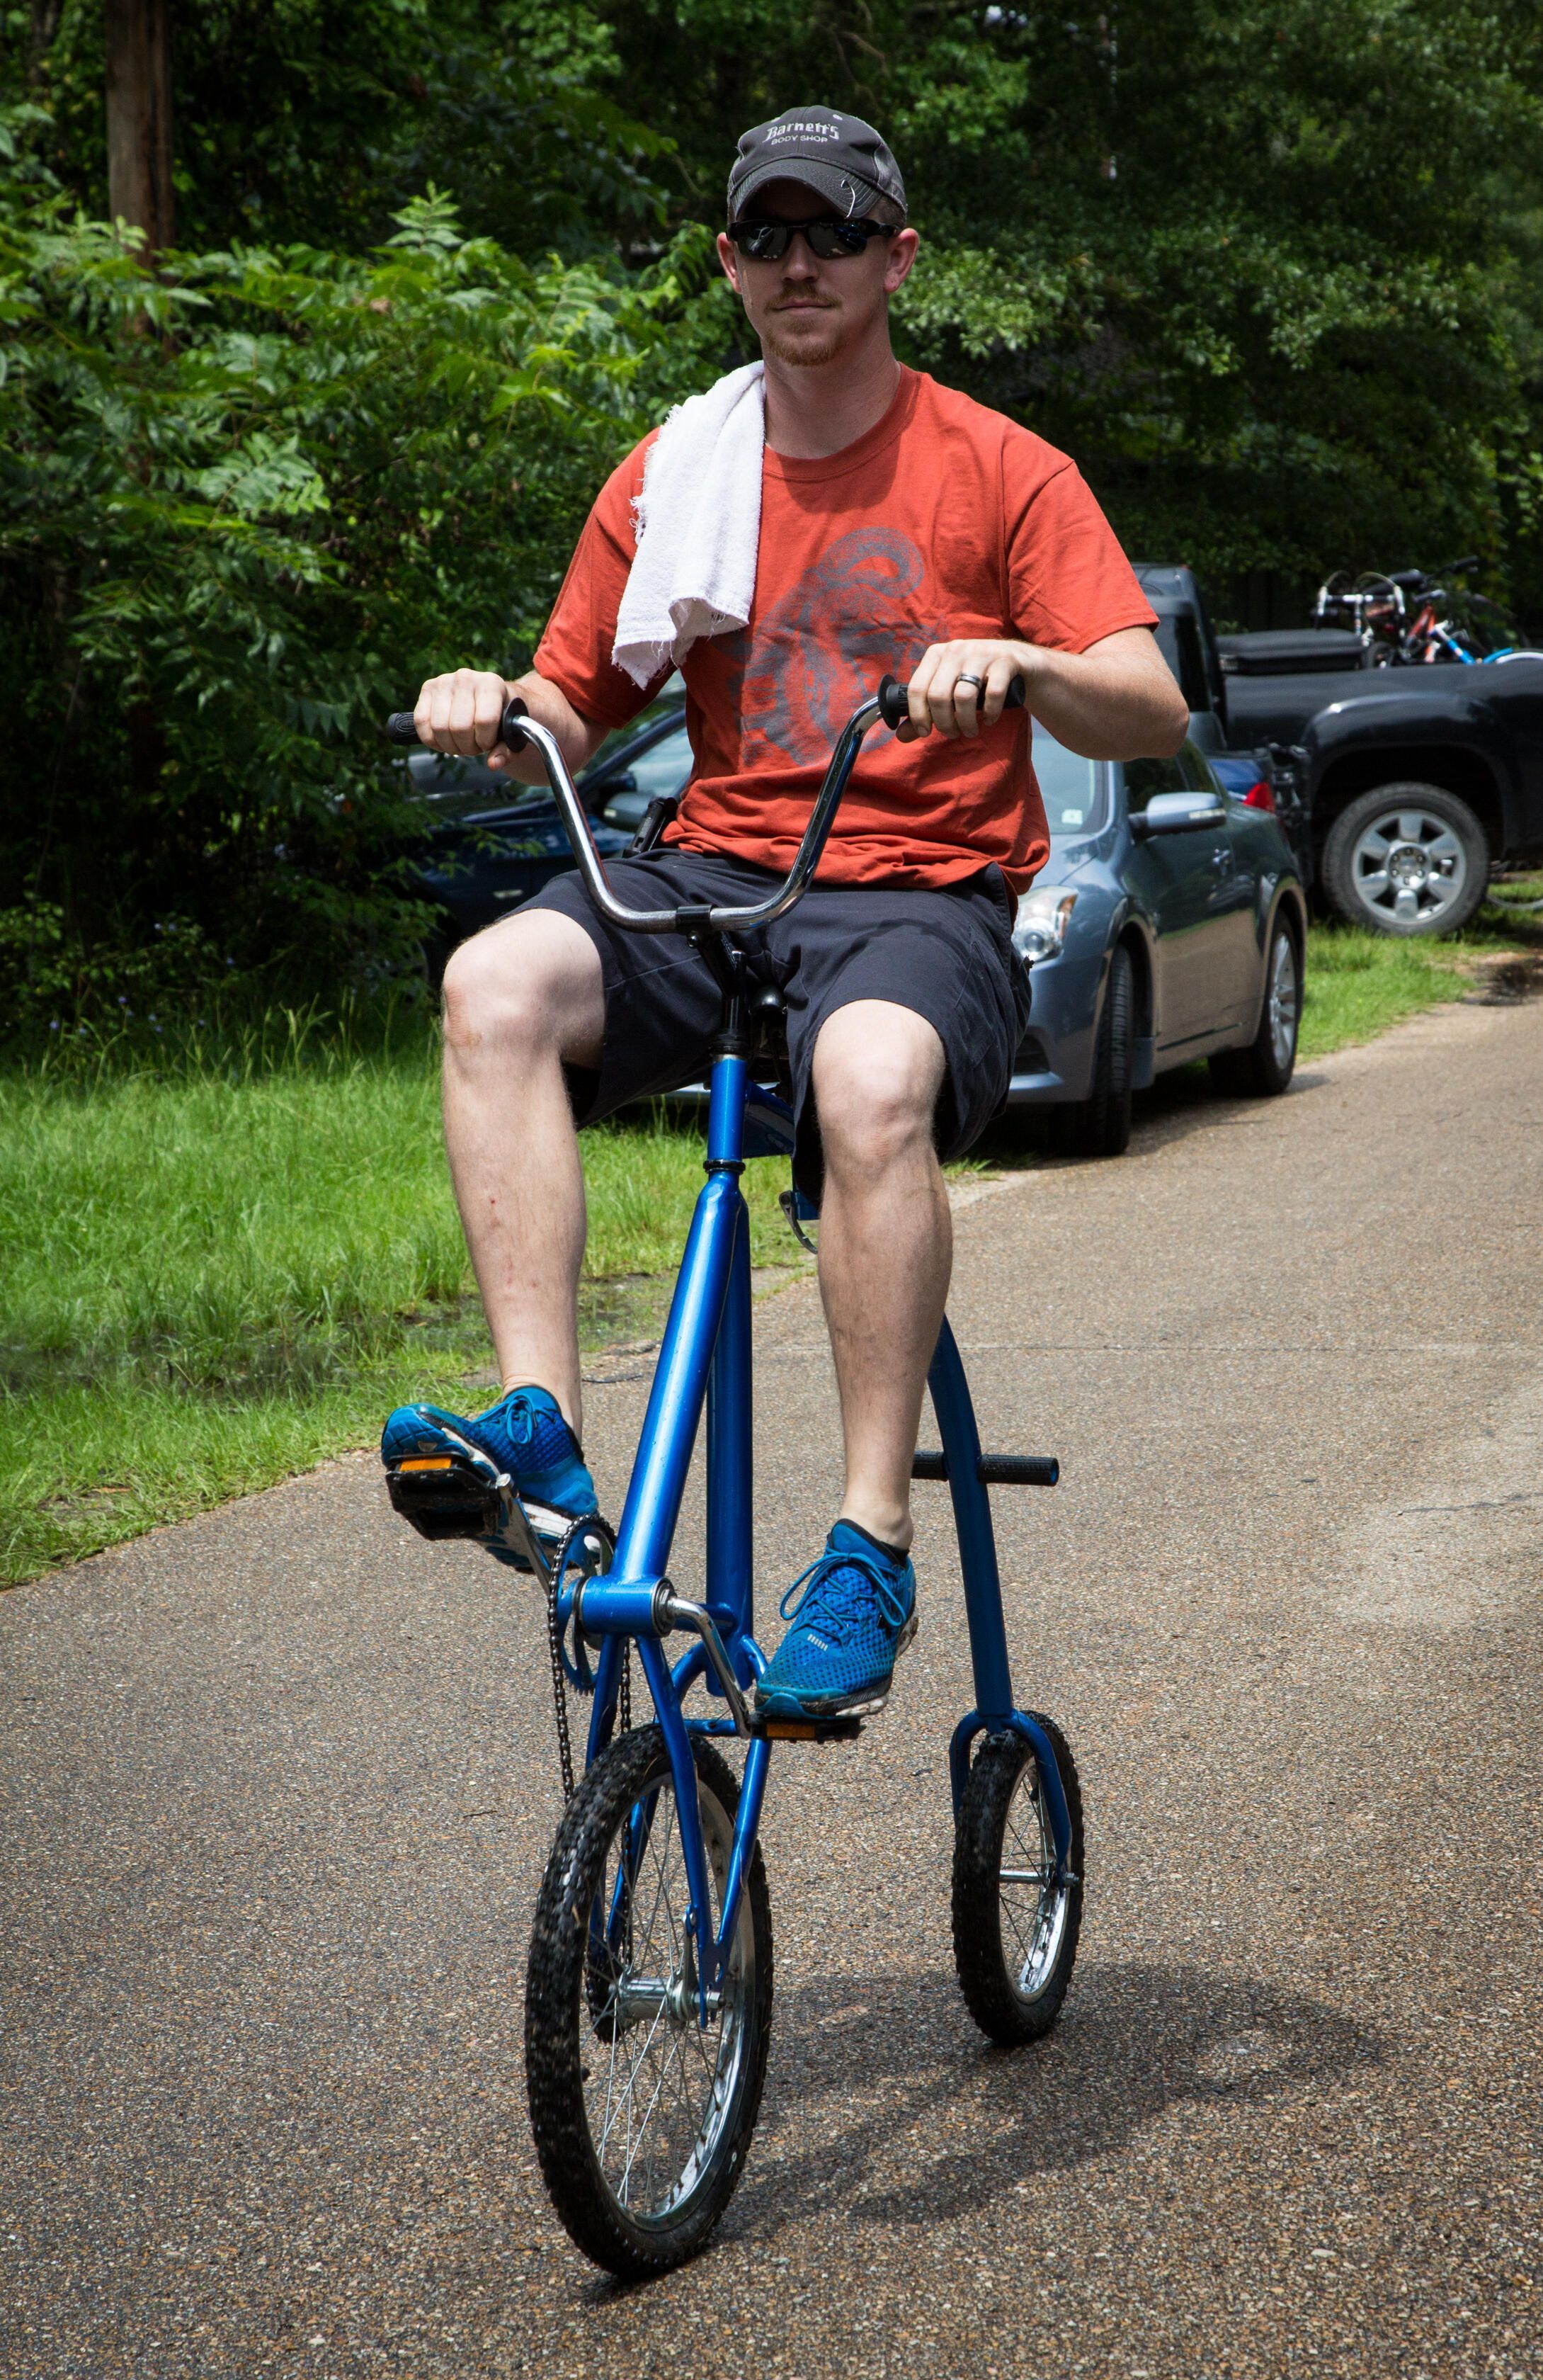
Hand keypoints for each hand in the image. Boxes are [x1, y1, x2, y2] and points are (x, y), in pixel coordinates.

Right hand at [413, 667, 519, 768]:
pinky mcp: (427, 688)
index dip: (485, 741)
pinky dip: (432, 739)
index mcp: (491, 684)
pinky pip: (421, 722)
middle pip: (459, 727)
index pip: (484, 720)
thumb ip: (506, 751)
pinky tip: (445, 739)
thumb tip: (493, 764)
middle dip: (467, 747)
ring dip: (450, 745)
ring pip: (439, 727)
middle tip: (474, 747)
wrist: (491, 696)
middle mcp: (466, 678)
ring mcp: (444, 681)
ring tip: (461, 743)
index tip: (488, 744)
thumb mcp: (512, 733)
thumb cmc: (503, 716)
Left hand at [898, 641, 1032, 741]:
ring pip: (964, 696)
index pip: (917, 688)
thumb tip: (901, 736)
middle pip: (938, 695)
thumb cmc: (977, 679)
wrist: (1017, 660)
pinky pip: (993, 693)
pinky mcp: (1004, 661)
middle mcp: (955, 650)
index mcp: (936, 654)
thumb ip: (926, 711)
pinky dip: (990, 712)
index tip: (925, 732)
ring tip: (971, 730)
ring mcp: (980, 653)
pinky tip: (990, 719)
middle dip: (944, 723)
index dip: (918, 715)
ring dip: (966, 722)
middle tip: (953, 733)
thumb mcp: (949, 690)